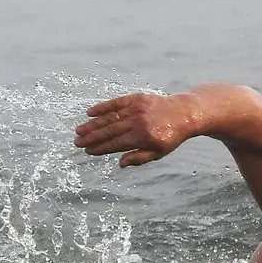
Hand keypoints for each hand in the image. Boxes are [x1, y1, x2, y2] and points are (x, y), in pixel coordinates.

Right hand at [75, 92, 195, 167]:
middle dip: (91, 137)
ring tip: (79, 130)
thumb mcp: (159, 152)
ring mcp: (137, 108)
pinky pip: (116, 103)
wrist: (184, 113)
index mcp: (143, 137)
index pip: (116, 144)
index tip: (88, 151)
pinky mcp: (137, 98)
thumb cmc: (170, 136)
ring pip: (110, 117)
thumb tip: (120, 164)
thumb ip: (139, 158)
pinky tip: (90, 112)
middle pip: (109, 131)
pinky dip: (102, 107)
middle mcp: (138, 122)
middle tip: (77, 142)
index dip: (100, 148)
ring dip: (92, 124)